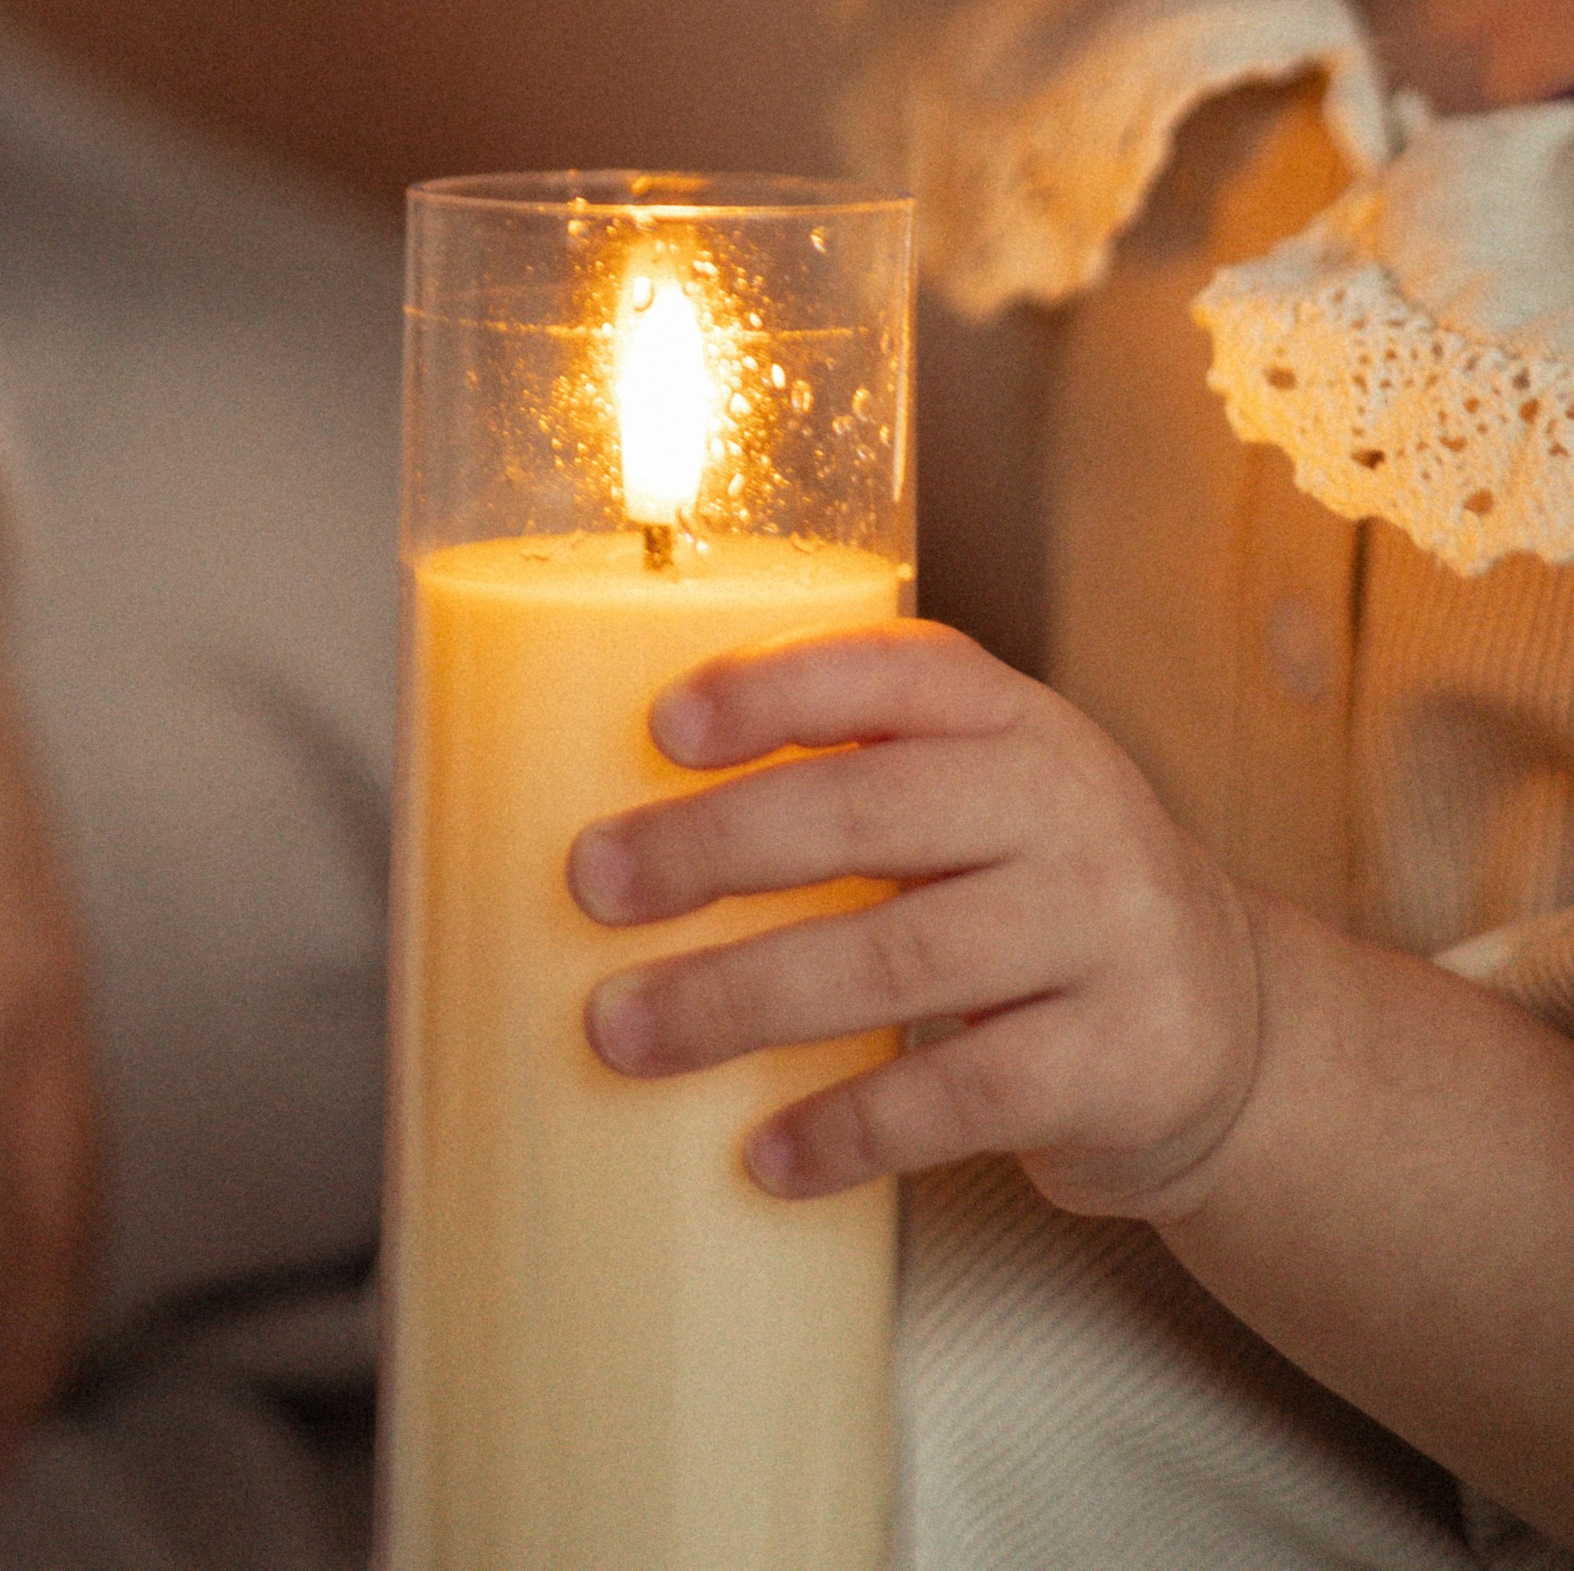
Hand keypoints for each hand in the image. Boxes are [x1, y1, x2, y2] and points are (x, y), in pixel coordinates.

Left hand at [566, 620, 1262, 1219]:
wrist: (1232, 1027)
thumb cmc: (1040, 896)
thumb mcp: (982, 800)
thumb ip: (858, 781)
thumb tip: (638, 820)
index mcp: (1016, 719)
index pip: (893, 672)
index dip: (775, 689)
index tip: (661, 728)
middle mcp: (1070, 804)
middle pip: (871, 812)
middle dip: (713, 848)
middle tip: (594, 883)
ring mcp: (1107, 932)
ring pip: (898, 958)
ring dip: (740, 998)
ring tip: (626, 1029)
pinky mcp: (1123, 1060)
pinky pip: (962, 1096)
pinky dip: (849, 1128)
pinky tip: (764, 1155)